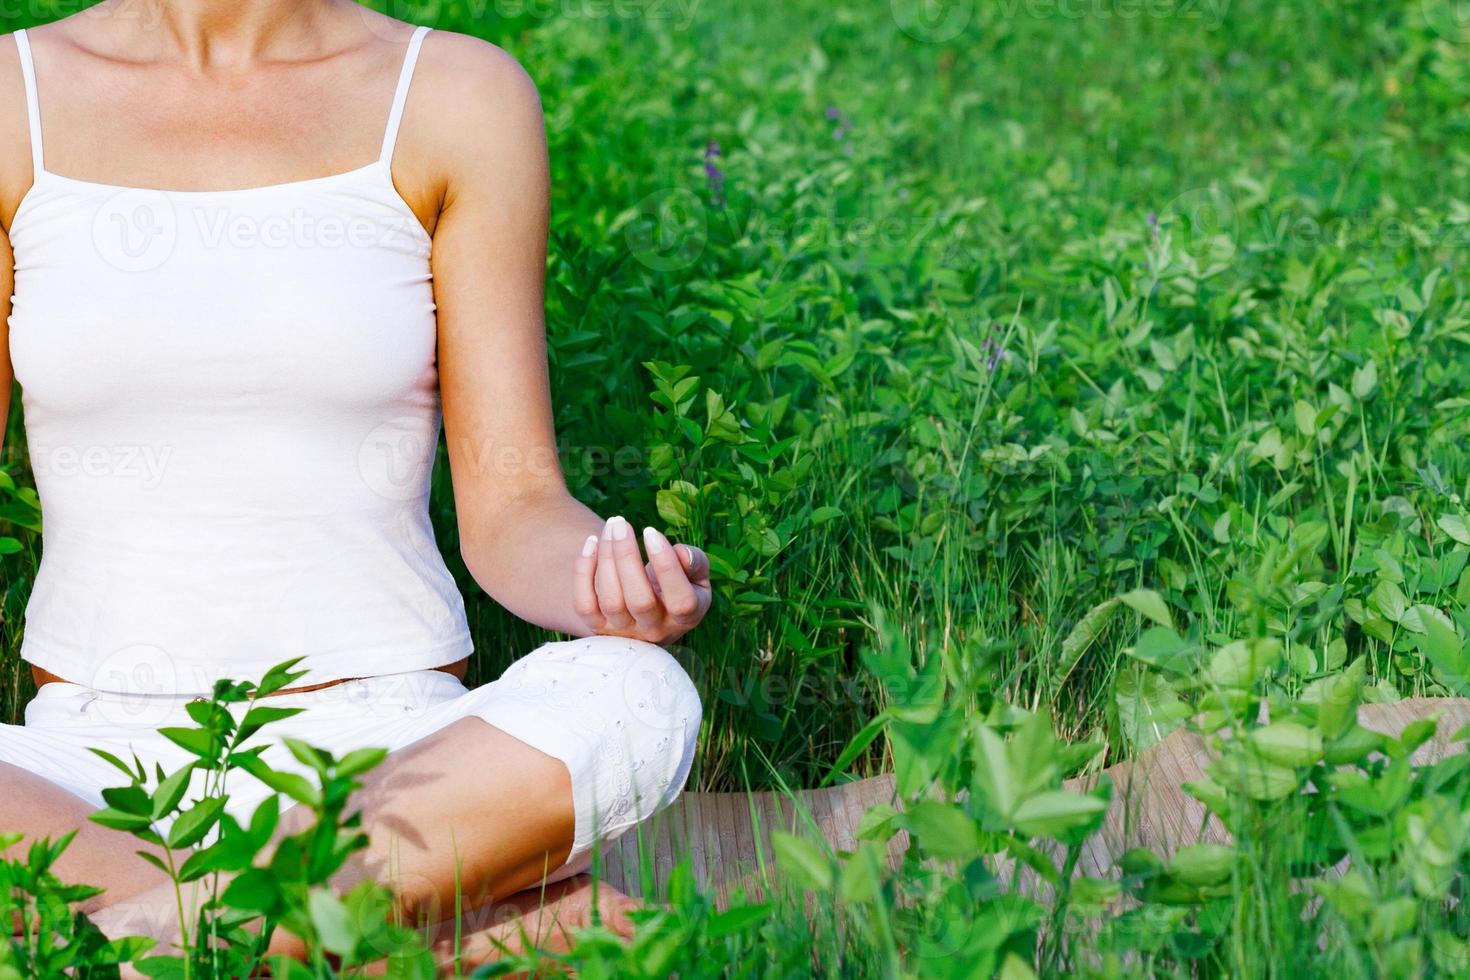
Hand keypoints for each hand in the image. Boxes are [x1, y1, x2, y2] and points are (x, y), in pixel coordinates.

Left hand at [573, 516, 711, 644]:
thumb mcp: (696, 575)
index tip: (651, 532)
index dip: (666, 566)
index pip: (680, 601)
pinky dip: (583, 572)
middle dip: (627, 556)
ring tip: (610, 527)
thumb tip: (682, 553)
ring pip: (611, 601)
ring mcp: (624, 631)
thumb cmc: (678, 584)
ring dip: (606, 558)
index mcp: (686, 618)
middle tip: (621, 522)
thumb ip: (695, 562)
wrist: (651, 610)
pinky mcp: (598, 627)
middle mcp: (655, 630)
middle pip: (639, 600)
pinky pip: (584, 604)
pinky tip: (591, 543)